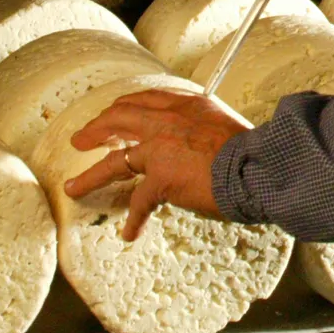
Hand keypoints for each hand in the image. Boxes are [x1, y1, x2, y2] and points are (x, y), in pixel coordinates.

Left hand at [65, 90, 251, 240]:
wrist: (260, 166)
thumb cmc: (254, 150)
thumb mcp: (225, 123)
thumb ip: (204, 128)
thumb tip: (199, 145)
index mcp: (186, 105)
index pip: (145, 100)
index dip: (123, 108)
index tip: (113, 115)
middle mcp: (168, 121)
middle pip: (119, 119)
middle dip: (96, 129)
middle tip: (80, 140)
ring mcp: (160, 149)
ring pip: (114, 161)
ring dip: (90, 176)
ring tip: (73, 188)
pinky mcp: (161, 178)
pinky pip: (140, 202)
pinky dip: (134, 220)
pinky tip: (128, 232)